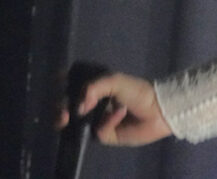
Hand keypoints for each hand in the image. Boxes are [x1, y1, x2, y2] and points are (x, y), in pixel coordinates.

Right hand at [56, 71, 172, 145]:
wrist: (159, 109)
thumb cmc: (137, 90)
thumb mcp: (114, 81)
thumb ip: (93, 88)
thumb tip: (78, 106)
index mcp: (95, 89)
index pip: (71, 88)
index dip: (61, 88)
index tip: (58, 87)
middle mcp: (93, 105)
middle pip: (68, 108)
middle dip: (60, 109)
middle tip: (64, 112)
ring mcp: (98, 120)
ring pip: (76, 124)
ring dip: (71, 120)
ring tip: (69, 117)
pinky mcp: (106, 135)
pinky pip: (99, 131)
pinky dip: (108, 121)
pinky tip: (120, 114)